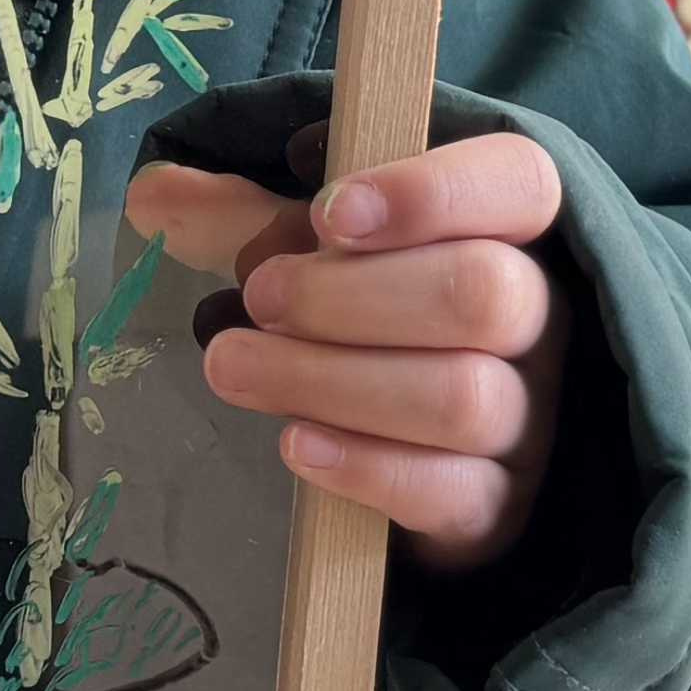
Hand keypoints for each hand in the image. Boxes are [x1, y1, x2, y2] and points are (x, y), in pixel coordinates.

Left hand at [131, 127, 569, 566]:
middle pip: (486, 294)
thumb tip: (152, 197)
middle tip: (259, 299)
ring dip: (333, 379)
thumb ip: (241, 217)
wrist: (417, 451)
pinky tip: (294, 445)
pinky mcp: (496, 506)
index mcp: (510, 229)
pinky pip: (452, 492)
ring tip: (234, 368)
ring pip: (463, 396)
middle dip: (353, 296)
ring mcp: (528, 418)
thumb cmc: (365, 316)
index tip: (330, 214)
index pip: (518, 185)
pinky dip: (364, 466)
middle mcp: (539, 320)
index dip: (430, 194)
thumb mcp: (309, 251)